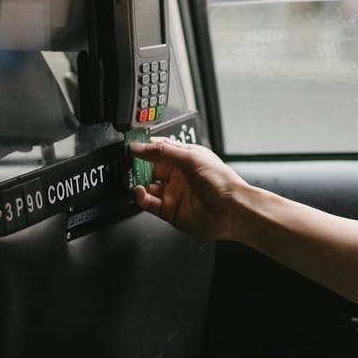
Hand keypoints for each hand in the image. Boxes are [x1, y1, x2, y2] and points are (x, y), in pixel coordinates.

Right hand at [129, 138, 249, 241]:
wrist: (231, 211)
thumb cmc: (221, 182)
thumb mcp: (189, 158)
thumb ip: (161, 151)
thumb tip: (138, 146)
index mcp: (185, 158)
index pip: (158, 149)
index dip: (144, 147)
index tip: (130, 146)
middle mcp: (178, 175)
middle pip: (149, 168)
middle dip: (137, 165)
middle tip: (126, 164)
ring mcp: (174, 193)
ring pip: (147, 186)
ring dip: (137, 182)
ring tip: (131, 179)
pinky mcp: (170, 211)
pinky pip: (149, 203)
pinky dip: (141, 197)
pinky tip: (139, 192)